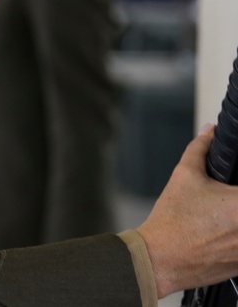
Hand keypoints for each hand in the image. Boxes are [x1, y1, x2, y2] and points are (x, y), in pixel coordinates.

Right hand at [137, 125, 237, 296]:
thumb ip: (200, 149)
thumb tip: (209, 132)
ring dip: (234, 222)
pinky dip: (234, 240)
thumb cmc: (172, 220)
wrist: (160, 258)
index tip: (230, 190)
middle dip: (234, 205)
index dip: (235, 189)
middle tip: (223, 204)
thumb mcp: (184, 176)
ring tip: (219, 219)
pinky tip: (219, 236)